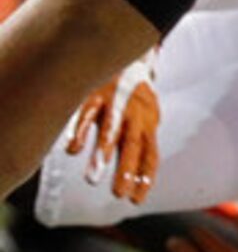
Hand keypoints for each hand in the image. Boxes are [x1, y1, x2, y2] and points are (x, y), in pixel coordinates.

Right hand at [64, 59, 161, 204]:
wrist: (131, 52)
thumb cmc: (135, 93)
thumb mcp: (146, 116)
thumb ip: (141, 141)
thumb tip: (141, 174)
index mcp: (149, 124)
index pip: (151, 154)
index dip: (145, 177)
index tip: (137, 200)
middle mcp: (136, 115)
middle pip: (132, 147)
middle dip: (125, 171)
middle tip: (118, 195)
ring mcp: (117, 104)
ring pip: (111, 131)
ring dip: (102, 154)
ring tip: (93, 177)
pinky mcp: (97, 93)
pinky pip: (89, 113)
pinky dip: (81, 130)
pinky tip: (73, 150)